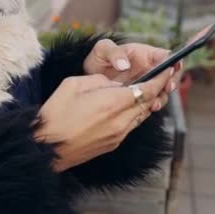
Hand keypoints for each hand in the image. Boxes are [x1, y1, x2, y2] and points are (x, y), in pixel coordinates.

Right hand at [35, 69, 173, 171]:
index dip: (160, 78)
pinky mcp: (113, 144)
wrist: (45, 147)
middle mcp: (121, 121)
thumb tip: (114, 84)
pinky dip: (135, 113)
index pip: (147, 89)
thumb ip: (99, 81)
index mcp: (112, 103)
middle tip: (162, 77)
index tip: (168, 68)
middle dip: (157, 89)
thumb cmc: (55, 114)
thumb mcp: (73, 84)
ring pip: (142, 115)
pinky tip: (127, 106)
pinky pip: (131, 125)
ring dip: (147, 102)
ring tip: (146, 90)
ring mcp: (118, 135)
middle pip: (149, 103)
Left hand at [83, 39, 180, 109]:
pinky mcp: (140, 97)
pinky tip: (149, 107)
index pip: (165, 56)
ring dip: (162, 96)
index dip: (173, 61)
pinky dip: (152, 105)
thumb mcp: (103, 49)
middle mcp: (150, 70)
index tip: (173, 68)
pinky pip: (150, 101)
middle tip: (168, 87)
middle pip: (169, 75)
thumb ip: (114, 53)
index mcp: (145, 54)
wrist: (90, 76)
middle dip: (170, 81)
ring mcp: (146, 84)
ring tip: (156, 102)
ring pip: (162, 91)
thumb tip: (124, 65)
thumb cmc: (99, 58)